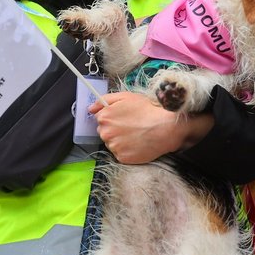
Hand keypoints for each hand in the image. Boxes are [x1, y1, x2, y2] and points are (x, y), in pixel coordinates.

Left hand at [90, 92, 212, 163]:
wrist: (165, 127)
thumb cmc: (146, 110)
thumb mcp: (125, 96)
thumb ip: (104, 100)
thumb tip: (90, 109)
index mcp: (104, 117)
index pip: (100, 119)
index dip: (112, 117)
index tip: (123, 117)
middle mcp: (105, 133)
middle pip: (105, 132)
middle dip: (114, 129)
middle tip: (131, 126)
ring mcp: (113, 147)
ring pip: (112, 143)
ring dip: (120, 140)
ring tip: (136, 135)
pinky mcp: (122, 158)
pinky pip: (120, 154)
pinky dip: (127, 150)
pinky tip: (137, 143)